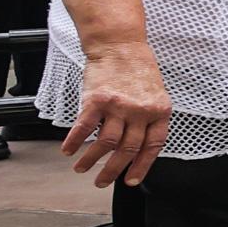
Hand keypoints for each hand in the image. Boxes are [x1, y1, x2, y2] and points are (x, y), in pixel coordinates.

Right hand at [62, 44, 174, 187]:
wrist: (119, 44)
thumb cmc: (137, 68)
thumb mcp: (154, 95)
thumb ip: (148, 119)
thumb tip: (136, 148)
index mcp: (160, 111)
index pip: (153, 146)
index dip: (142, 166)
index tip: (131, 180)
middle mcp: (141, 111)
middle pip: (127, 150)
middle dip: (113, 170)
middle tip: (102, 182)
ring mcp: (118, 106)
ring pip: (105, 143)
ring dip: (91, 160)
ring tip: (81, 168)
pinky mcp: (97, 100)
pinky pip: (84, 127)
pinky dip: (74, 142)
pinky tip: (67, 150)